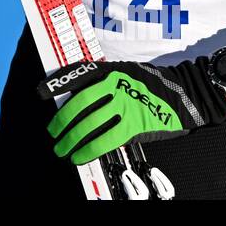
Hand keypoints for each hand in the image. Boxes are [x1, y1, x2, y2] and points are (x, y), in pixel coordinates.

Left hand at [43, 57, 225, 164]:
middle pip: (79, 105)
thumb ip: (104, 81)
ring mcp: (124, 104)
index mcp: (110, 70)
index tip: (40, 92)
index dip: (56, 83)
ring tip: (62, 150)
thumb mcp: (126, 72)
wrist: (186, 92)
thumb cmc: (154, 83)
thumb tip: (77, 97)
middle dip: (61, 122)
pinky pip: (105, 139)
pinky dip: (89, 149)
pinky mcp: (134, 124)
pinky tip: (79, 156)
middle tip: (53, 133)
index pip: (77, 74)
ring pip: (89, 124)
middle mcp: (114, 85)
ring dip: (71, 140)